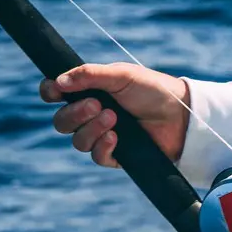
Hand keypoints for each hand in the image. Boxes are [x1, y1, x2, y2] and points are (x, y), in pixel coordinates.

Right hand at [38, 63, 189, 167]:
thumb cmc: (153, 89)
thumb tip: (59, 82)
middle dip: (74, 114)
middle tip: (97, 105)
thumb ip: (89, 75)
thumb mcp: (122, 75)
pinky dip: (102, 146)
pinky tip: (116, 137)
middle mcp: (91, 114)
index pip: (57, 93)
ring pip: (77, 141)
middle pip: (61, 122)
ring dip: (91, 129)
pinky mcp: (116, 155)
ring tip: (113, 118)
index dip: (50, 92)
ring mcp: (102, 135)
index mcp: (89, 90)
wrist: (181, 115)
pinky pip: (96, 156)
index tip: (54, 92)